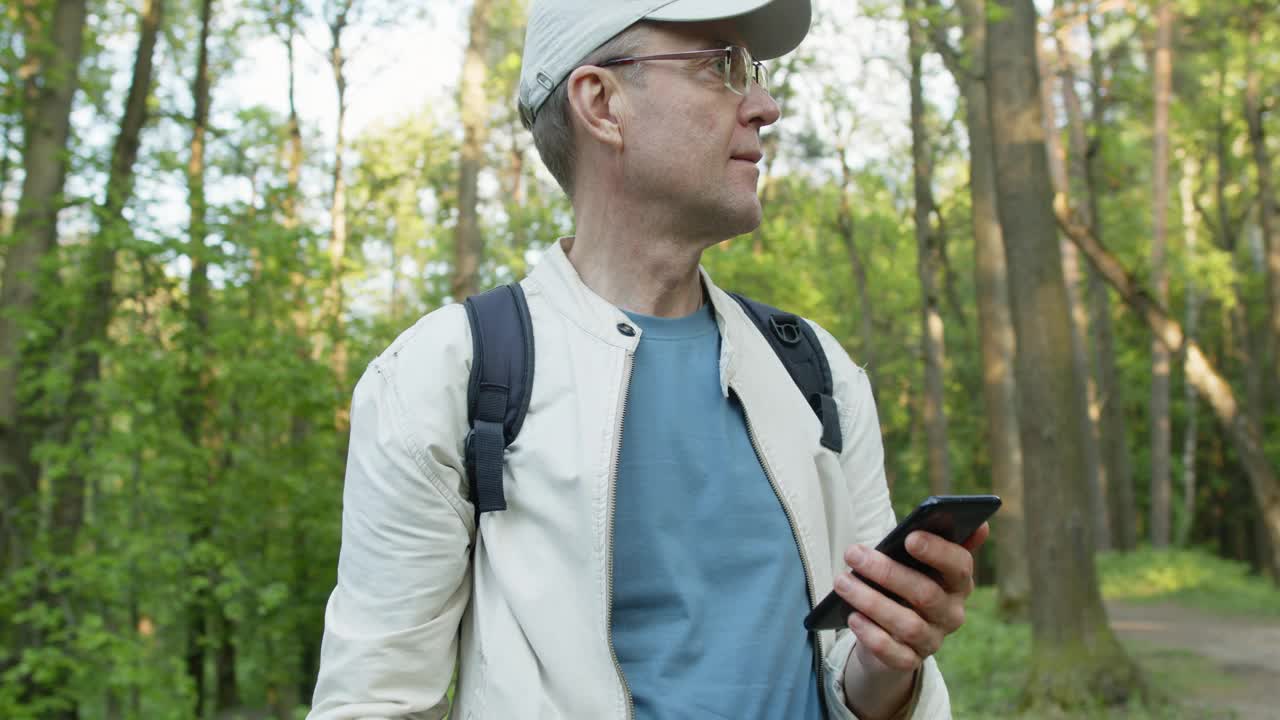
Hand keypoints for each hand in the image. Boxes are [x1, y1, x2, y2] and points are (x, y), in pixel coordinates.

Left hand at [835, 523, 989, 672]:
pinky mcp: (911, 662)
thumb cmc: (903, 583)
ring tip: (841, 582)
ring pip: (907, 624)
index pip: (960, 566)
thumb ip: (936, 541)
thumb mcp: (916, 562)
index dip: (937, 552)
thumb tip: (981, 526)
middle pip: (926, 594)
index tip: (909, 536)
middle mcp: (952, 613)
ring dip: (871, 601)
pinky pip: (895, 654)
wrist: (890, 632)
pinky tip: (852, 618)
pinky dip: (873, 636)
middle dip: (886, 572)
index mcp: (957, 582)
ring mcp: (932, 640)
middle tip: (852, 553)